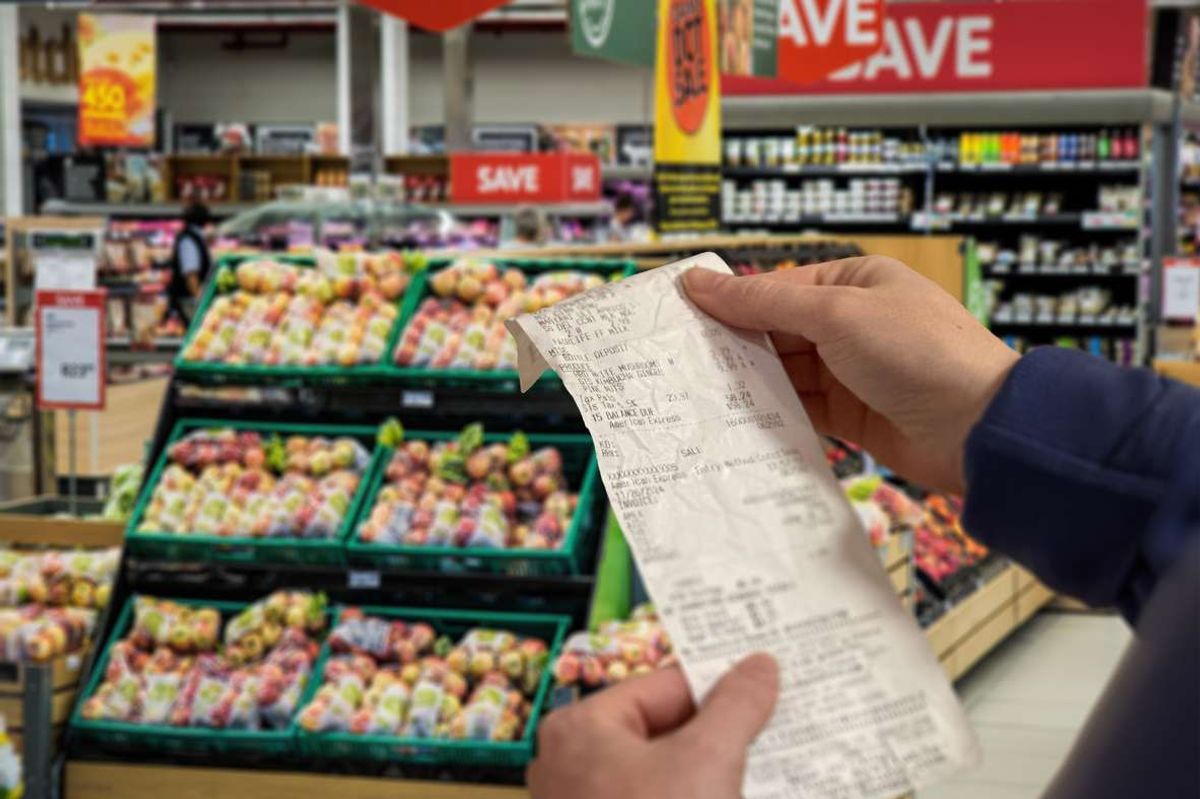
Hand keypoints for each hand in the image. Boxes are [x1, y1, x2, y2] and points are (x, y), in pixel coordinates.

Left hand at [528, 654, 778, 798]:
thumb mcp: (708, 760)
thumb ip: (736, 706)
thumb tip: (761, 664)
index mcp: (582, 727)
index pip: (663, 687)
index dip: (720, 686)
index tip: (769, 686)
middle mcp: (572, 763)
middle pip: (662, 731)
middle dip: (719, 733)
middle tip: (777, 726)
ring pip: (664, 775)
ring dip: (713, 774)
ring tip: (771, 765)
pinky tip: (740, 796)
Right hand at [684, 257, 1017, 492]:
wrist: (979, 429)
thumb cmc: (919, 353)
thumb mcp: (836, 315)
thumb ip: (764, 303)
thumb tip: (700, 282)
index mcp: (854, 283)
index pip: (776, 288)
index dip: (728, 302)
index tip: (678, 315)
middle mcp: (851, 324)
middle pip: (775, 331)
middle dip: (733, 346)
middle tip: (678, 360)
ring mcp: (850, 371)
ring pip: (783, 372)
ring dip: (748, 382)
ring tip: (697, 391)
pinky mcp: (850, 415)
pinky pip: (799, 408)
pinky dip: (771, 412)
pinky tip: (737, 418)